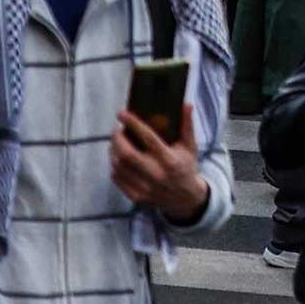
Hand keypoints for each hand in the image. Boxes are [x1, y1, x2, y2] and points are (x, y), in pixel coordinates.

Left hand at [108, 108, 208, 222]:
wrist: (185, 198)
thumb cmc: (187, 167)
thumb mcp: (190, 146)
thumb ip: (187, 126)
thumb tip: (186, 105)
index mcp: (170, 160)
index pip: (148, 138)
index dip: (133, 124)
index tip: (122, 113)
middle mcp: (156, 174)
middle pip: (126, 154)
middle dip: (117, 138)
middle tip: (117, 130)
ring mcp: (144, 188)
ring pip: (118, 166)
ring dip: (113, 151)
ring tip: (116, 142)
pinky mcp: (136, 197)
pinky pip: (117, 178)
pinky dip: (114, 165)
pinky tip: (118, 158)